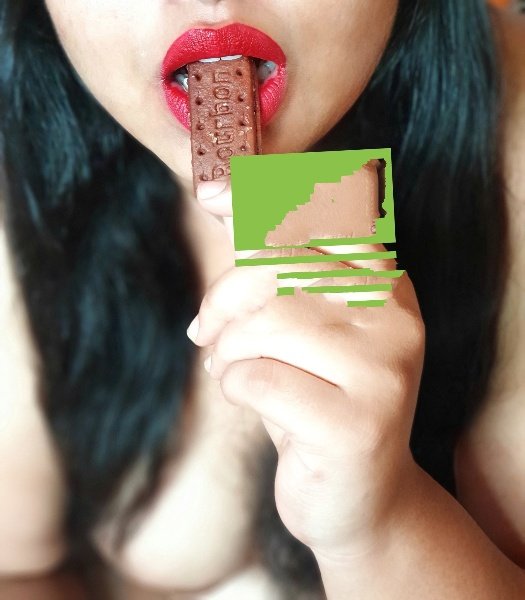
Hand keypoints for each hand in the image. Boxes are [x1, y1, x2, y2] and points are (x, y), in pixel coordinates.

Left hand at [190, 179, 425, 558]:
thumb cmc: (317, 400)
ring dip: (225, 351)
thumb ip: (268, 263)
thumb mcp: (297, 327)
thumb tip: (218, 190)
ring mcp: (385, 371)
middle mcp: (397, 318)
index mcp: (386, 285)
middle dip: (224, 299)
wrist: (359, 495)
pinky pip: (260, 379)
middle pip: (283, 270)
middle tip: (204, 332)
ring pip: (268, 324)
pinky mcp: (359, 424)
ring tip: (224, 369)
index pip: (324, 221)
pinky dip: (233, 386)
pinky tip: (246, 400)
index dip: (264, 203)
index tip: (210, 191)